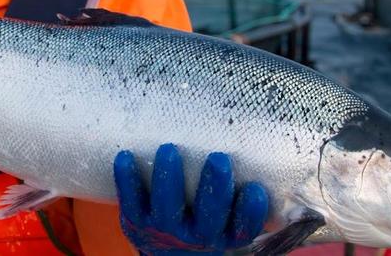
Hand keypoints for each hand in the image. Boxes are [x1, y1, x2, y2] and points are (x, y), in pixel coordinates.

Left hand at [114, 143, 267, 255]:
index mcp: (225, 235)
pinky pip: (131, 202)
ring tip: (169, 150)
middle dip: (214, 187)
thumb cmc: (205, 222)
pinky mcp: (136, 222)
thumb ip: (241, 194)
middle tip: (219, 158)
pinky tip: (125, 156)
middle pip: (209, 216)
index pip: (243, 229)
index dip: (250, 212)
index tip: (255, 188)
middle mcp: (198, 237)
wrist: (169, 254)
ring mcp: (165, 231)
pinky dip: (127, 180)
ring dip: (169, 179)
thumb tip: (264, 145)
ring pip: (167, 208)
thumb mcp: (227, 218)